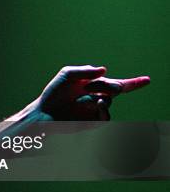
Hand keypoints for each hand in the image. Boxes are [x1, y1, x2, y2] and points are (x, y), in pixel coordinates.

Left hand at [33, 65, 149, 120]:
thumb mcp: (67, 75)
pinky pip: (105, 116)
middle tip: (91, 86)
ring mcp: (96, 109)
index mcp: (94, 85)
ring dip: (98, 96)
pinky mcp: (93, 121)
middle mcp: (98, 97)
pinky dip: (102, 109)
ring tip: (84, 96)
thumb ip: (85, 71)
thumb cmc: (54, 93)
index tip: (147, 80)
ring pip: (108, 101)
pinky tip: (95, 104)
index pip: (118, 84)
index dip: (134, 83)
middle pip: (115, 88)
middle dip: (108, 85)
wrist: (44, 113)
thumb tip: (104, 70)